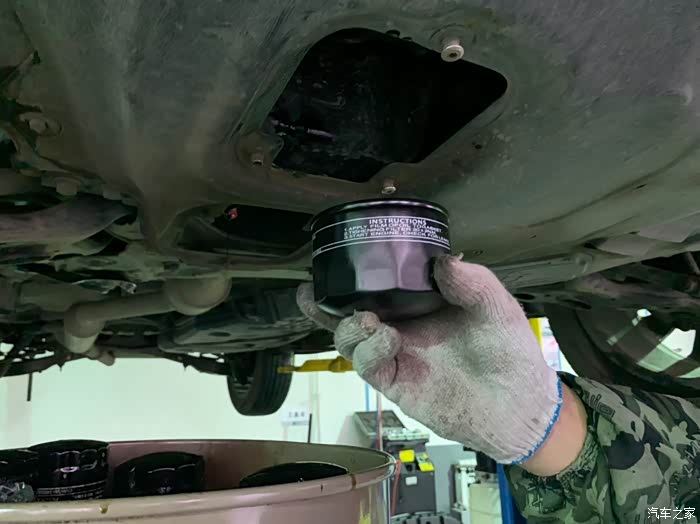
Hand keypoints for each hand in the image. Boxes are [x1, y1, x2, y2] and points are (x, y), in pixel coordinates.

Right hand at [297, 255, 563, 464]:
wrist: (517, 404)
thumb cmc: (508, 351)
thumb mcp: (495, 306)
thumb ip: (471, 281)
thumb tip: (442, 259)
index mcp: (420, 303)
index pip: (381, 284)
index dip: (358, 274)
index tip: (341, 257)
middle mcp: (401, 325)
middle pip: (351, 311)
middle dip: (329, 302)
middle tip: (316, 291)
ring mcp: (395, 354)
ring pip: (350, 338)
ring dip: (347, 326)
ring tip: (365, 319)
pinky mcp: (395, 381)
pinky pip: (367, 364)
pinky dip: (369, 349)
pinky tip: (387, 339)